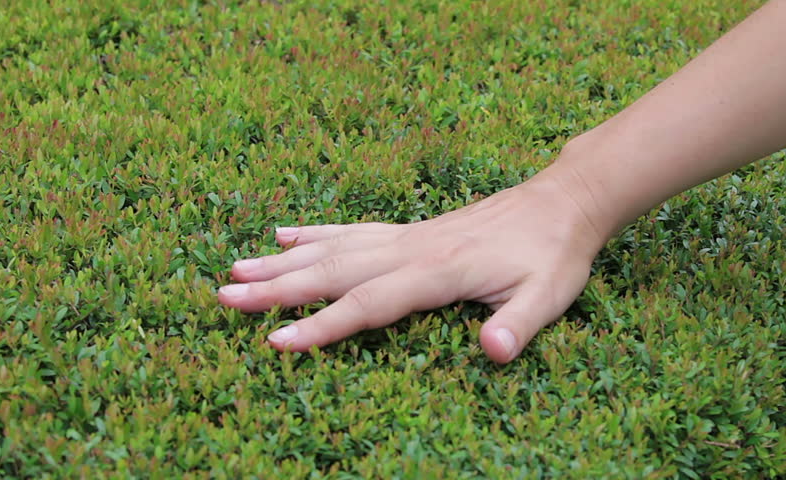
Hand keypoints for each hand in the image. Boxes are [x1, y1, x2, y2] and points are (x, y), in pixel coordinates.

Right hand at [217, 165, 606, 362]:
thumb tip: (492, 353)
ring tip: (236, 266)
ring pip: (333, 247)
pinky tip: (286, 233)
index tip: (276, 338)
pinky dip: (315, 232)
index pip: (369, 303)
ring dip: (283, 260)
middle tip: (225, 295)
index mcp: (438, 270)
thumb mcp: (548, 295)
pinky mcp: (410, 230)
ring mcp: (407, 236)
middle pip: (333, 270)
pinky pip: (353, 230)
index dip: (322, 324)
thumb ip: (518, 324)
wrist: (561, 203)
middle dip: (277, 286)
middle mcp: (412, 249)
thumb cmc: (554, 254)